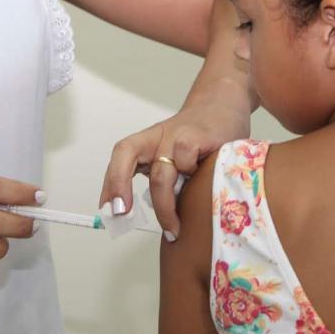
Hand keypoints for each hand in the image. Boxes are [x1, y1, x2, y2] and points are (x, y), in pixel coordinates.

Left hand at [100, 77, 250, 239]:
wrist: (224, 104)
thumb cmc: (200, 138)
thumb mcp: (176, 156)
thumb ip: (165, 179)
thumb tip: (157, 220)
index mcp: (147, 142)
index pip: (120, 156)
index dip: (111, 181)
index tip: (109, 210)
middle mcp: (157, 137)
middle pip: (128, 157)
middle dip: (120, 188)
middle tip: (123, 216)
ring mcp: (176, 136)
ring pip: (160, 174)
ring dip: (164, 206)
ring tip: (173, 229)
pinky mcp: (196, 137)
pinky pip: (185, 162)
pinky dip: (190, 176)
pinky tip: (202, 183)